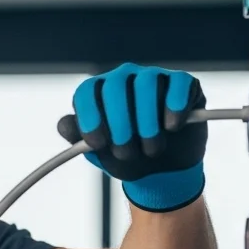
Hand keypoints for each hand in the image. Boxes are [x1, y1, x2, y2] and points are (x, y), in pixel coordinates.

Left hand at [72, 63, 207, 211]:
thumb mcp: (100, 153)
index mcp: (99, 92)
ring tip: (151, 149)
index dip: (89, 117)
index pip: (87, 92)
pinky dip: (175, 105)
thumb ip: (78, 138)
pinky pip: (179, 84)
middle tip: (126, 153)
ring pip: (147, 83)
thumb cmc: (127, 157)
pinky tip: (172, 127)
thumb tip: (65, 124)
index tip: (96, 143)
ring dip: (147, 122)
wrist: (163, 171)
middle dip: (120, 123)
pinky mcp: (184, 85)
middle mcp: (125, 78)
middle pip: (116, 86)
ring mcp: (155, 78)